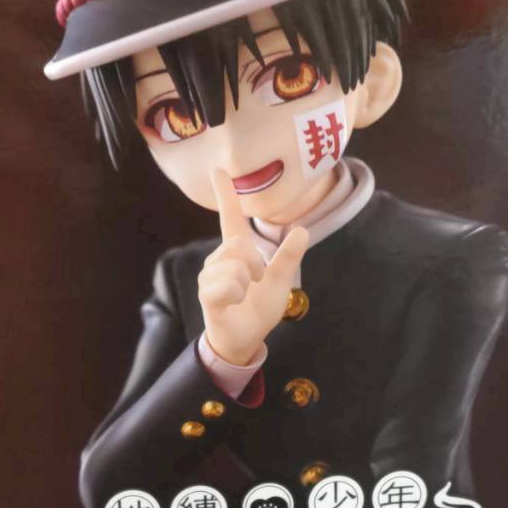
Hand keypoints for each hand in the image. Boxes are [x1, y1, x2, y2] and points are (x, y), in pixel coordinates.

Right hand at [198, 167, 308, 367]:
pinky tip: (234, 302)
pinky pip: (225, 284)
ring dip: (247, 283)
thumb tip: (301, 230)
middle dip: (255, 264)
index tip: (217, 169)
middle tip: (256, 281)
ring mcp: (210, 276)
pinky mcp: (206, 294)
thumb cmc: (259, 307)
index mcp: (238, 252)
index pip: (230, 217)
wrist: (246, 338)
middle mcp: (220, 259)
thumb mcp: (281, 281)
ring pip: (233, 266)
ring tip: (244, 294)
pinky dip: (237, 294)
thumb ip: (290, 257)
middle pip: (238, 245)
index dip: (225, 193)